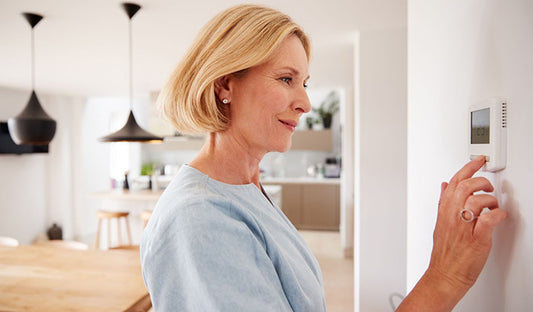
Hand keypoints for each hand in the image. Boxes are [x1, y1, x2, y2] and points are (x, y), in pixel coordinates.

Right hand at [397, 156, 507, 311]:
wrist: (445, 275)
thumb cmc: (445, 253)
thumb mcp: (440, 222)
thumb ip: (443, 202)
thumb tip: (444, 185)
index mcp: (444, 211)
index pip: (454, 182)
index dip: (468, 168)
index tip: (479, 160)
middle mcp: (453, 217)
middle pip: (465, 187)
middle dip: (481, 181)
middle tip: (488, 186)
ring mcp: (464, 228)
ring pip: (476, 201)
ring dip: (490, 200)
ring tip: (493, 205)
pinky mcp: (477, 240)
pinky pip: (488, 220)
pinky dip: (497, 214)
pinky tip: (498, 216)